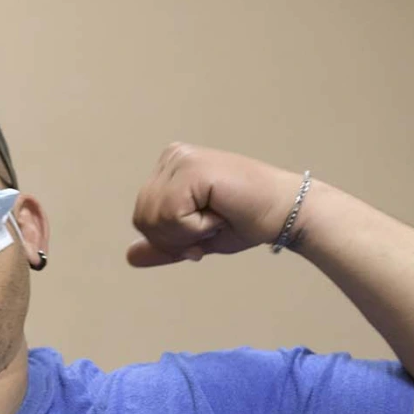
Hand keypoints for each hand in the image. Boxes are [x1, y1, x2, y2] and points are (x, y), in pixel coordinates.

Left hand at [129, 143, 306, 266]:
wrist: (285, 213)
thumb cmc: (246, 222)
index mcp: (169, 168)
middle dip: (177, 237)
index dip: (171, 237)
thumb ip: (163, 244)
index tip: (205, 227)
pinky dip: (197, 227)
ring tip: (218, 215)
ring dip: (189, 232)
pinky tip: (221, 211)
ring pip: (154, 219)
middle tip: (213, 224)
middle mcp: (172, 156)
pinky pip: (172, 216)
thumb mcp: (195, 238)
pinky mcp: (191, 169)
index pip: (142, 218)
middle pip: (143, 219)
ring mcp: (181, 159)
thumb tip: (129, 257)